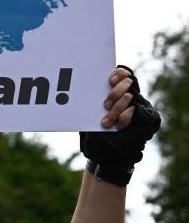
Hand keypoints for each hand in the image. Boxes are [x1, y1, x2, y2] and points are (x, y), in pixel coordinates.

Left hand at [79, 65, 160, 185]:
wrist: (103, 153)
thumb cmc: (93, 129)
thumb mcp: (89, 112)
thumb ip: (92, 98)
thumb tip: (81, 81)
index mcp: (117, 91)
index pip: (124, 73)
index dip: (119, 73)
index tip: (109, 80)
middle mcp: (130, 97)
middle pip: (128, 83)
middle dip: (116, 92)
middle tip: (105, 104)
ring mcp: (138, 108)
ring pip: (131, 98)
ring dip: (117, 108)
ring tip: (106, 120)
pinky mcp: (144, 121)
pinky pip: (136, 113)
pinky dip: (125, 118)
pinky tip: (118, 125)